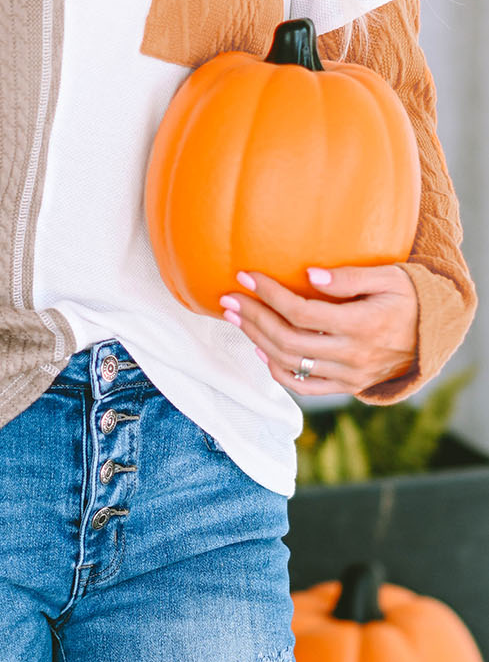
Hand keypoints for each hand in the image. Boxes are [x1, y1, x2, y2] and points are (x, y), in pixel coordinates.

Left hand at [218, 263, 419, 396]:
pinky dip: (277, 371)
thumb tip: (310, 275)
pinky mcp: (346, 386)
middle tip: (228, 299)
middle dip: (253, 317)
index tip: (245, 276)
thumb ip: (350, 277)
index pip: (302, 312)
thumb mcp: (390, 277)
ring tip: (235, 318)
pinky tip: (260, 350)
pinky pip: (304, 386)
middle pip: (287, 339)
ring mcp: (348, 375)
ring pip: (290, 363)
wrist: (433, 337)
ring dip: (256, 340)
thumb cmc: (410, 298)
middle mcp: (353, 355)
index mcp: (364, 324)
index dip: (270, 294)